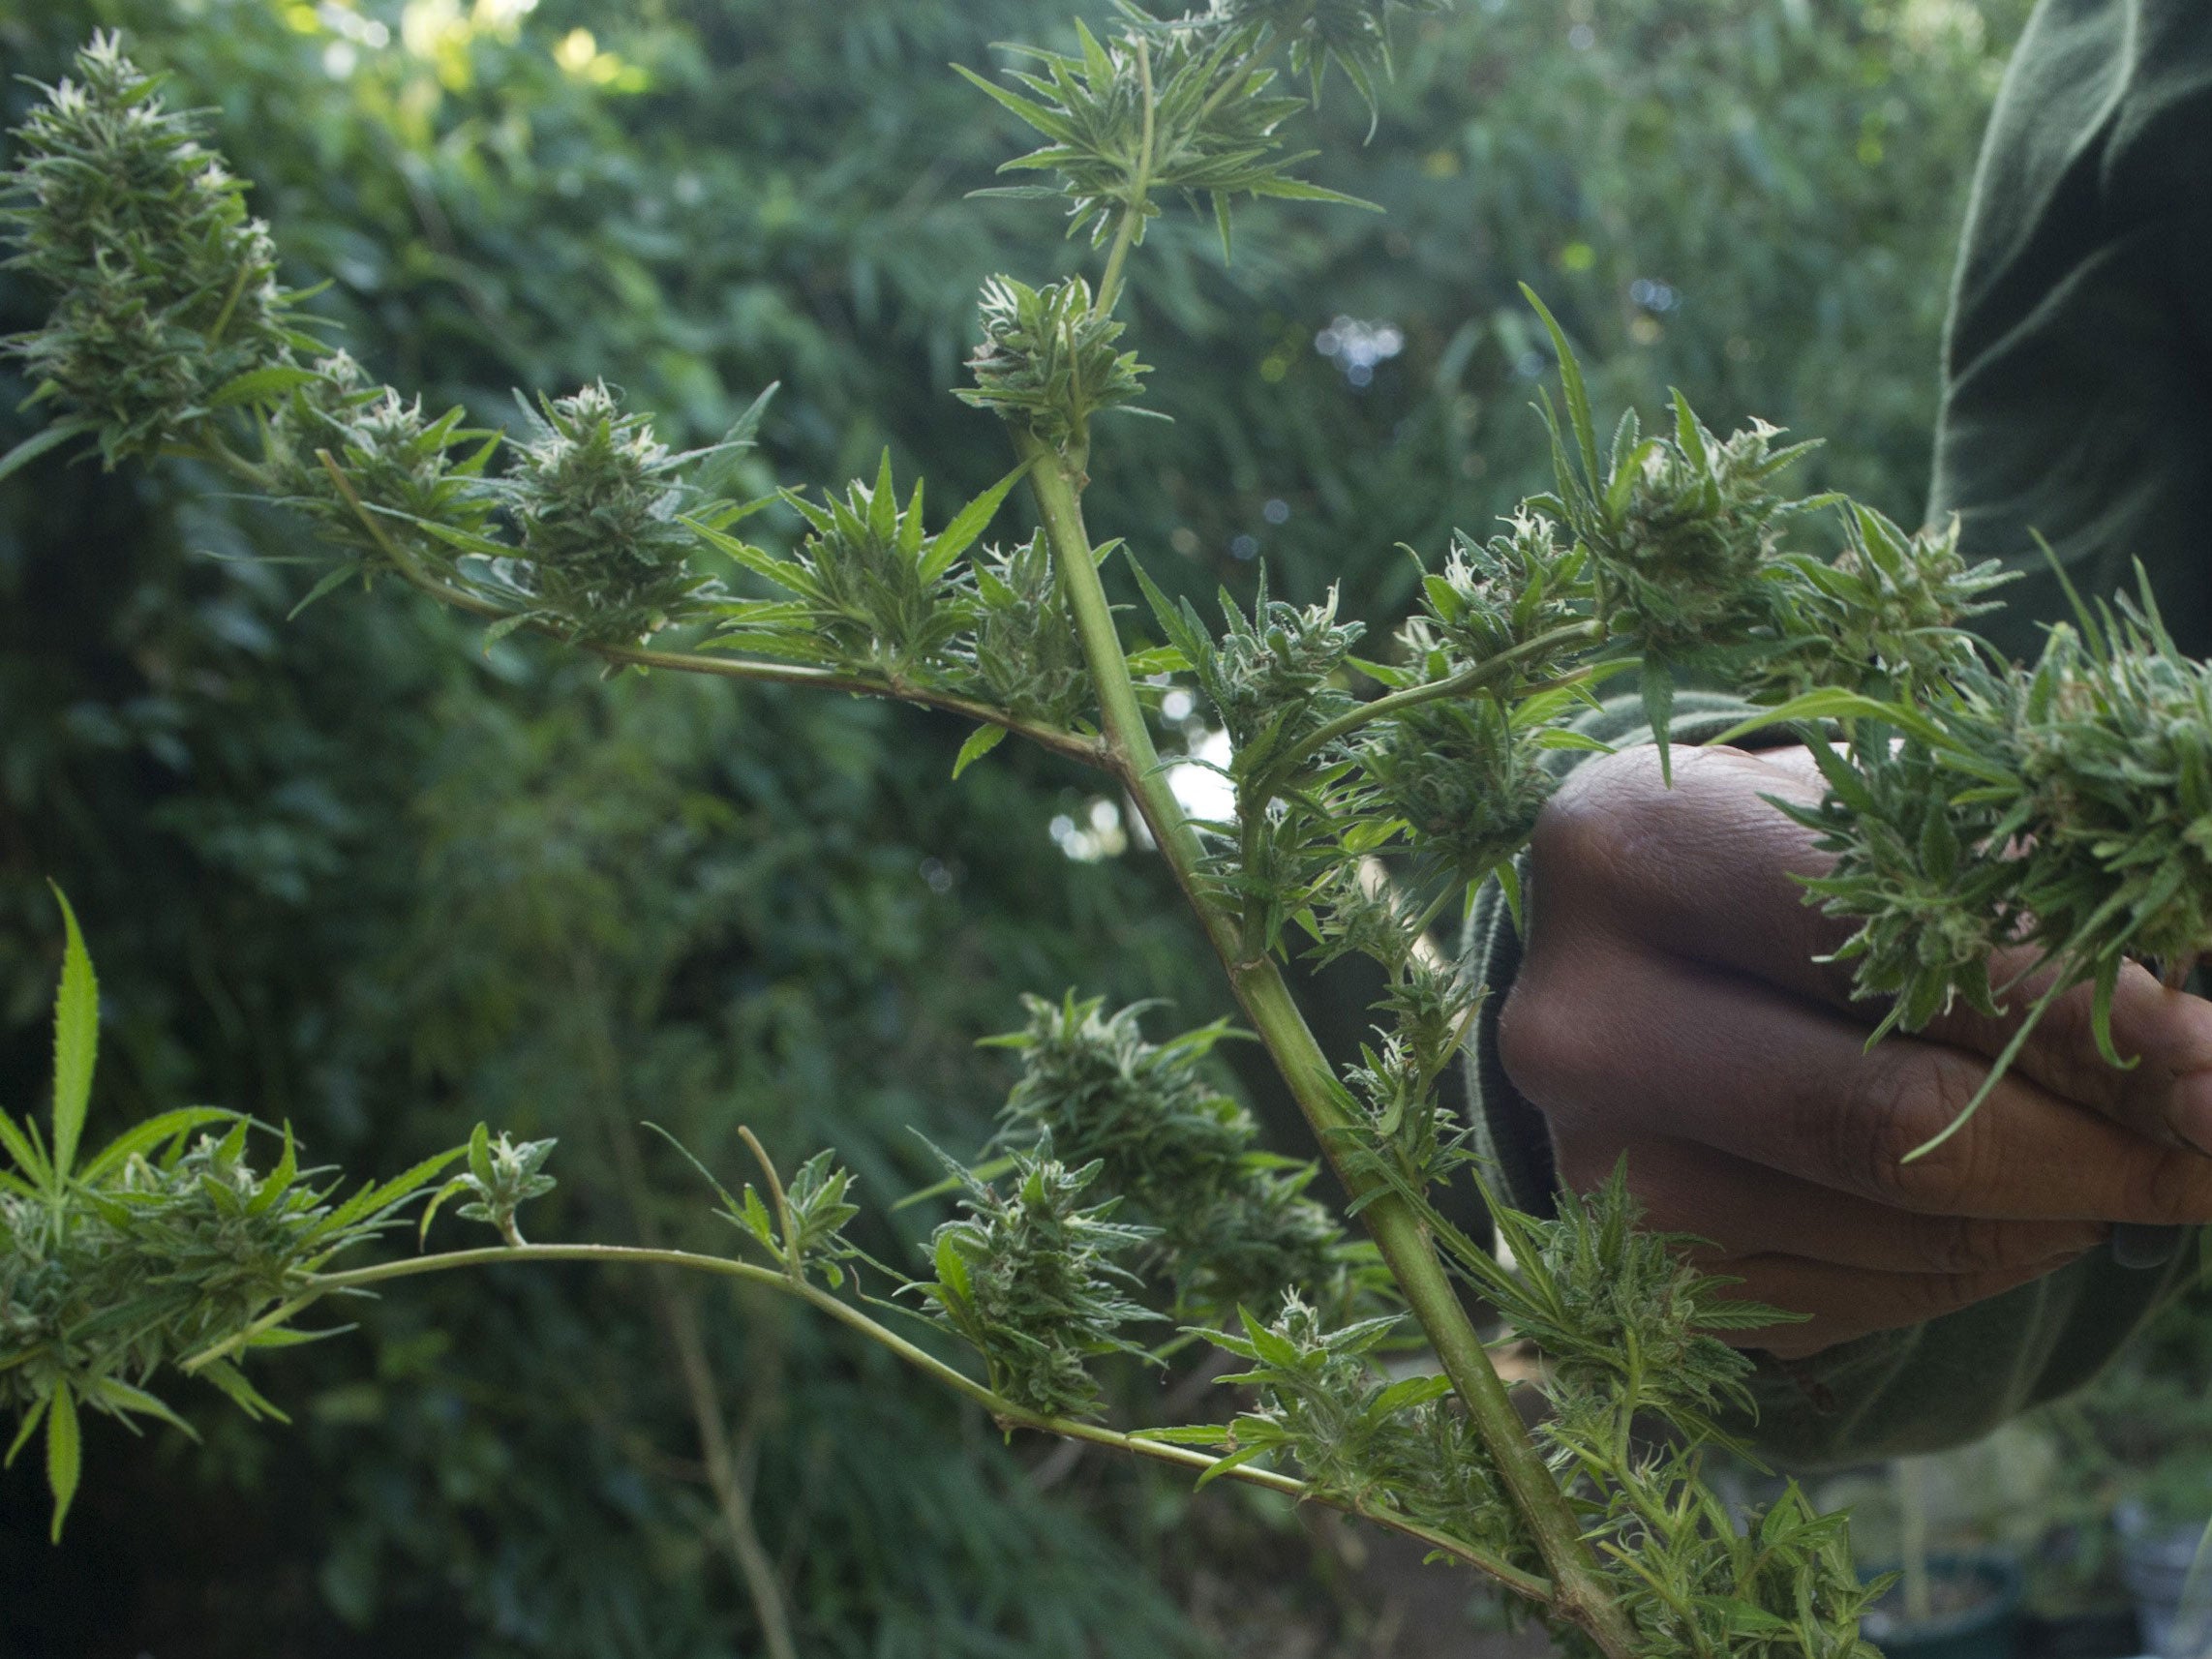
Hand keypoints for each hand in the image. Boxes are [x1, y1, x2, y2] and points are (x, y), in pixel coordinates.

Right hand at [1495, 741, 2211, 1359]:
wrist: (1636, 947)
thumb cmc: (1789, 855)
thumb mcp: (1896, 823)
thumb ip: (2041, 901)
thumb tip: (2206, 1060)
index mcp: (1633, 848)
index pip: (1898, 955)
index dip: (2088, 1018)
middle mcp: (1578, 1018)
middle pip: (1895, 1126)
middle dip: (2106, 1144)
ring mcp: (1594, 1161)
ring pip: (1898, 1228)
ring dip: (2063, 1205)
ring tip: (2120, 1146)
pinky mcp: (1636, 1267)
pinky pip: (1865, 1301)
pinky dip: (1985, 1259)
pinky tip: (2014, 1195)